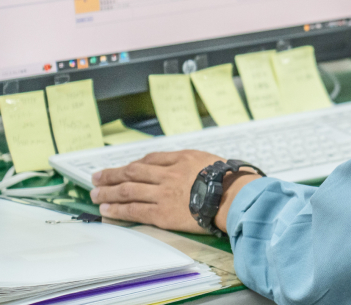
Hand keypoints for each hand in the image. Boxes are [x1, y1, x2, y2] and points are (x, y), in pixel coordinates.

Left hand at [90, 150, 260, 233]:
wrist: (232, 197)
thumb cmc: (227, 179)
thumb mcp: (208, 159)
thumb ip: (188, 160)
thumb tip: (176, 163)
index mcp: (180, 159)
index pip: (150, 159)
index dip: (134, 164)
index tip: (124, 168)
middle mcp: (167, 174)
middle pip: (133, 172)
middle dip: (112, 175)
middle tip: (97, 177)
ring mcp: (163, 194)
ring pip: (128, 190)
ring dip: (108, 192)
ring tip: (95, 194)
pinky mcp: (162, 213)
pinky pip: (134, 210)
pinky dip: (117, 210)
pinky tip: (106, 210)